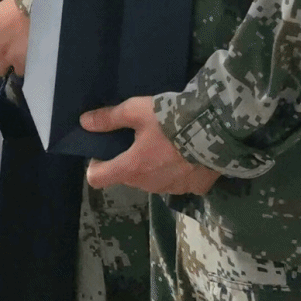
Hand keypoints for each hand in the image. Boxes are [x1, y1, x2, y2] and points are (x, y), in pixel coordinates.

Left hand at [83, 97, 219, 195]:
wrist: (216, 131)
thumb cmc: (170, 121)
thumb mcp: (136, 111)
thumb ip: (109, 118)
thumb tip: (84, 122)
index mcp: (131, 168)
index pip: (97, 179)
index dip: (96, 165)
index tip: (103, 153)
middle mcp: (149, 185)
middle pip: (128, 177)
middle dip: (128, 162)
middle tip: (139, 140)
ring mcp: (173, 189)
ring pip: (153, 181)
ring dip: (154, 168)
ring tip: (165, 145)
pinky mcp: (195, 189)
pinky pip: (178, 182)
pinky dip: (178, 171)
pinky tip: (187, 155)